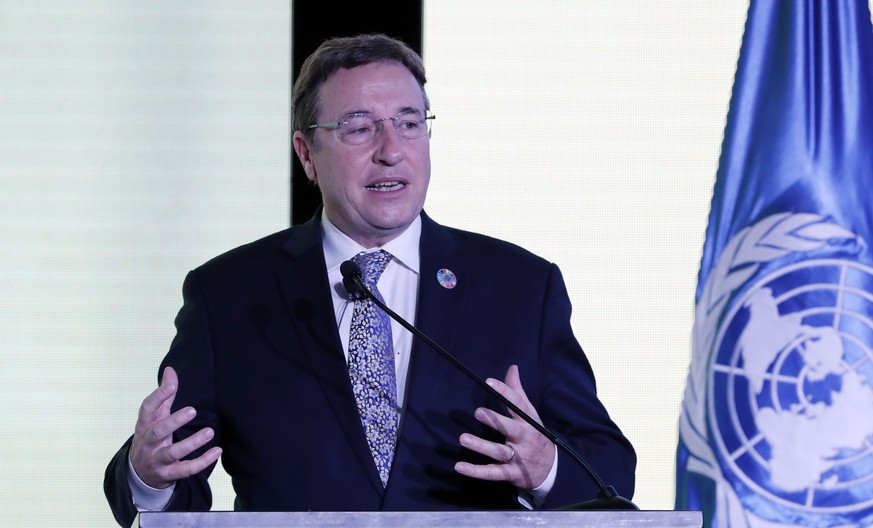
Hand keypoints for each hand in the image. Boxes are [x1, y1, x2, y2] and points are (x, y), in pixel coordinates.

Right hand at [129, 367, 221, 488]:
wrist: (139, 474)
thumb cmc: (152, 437)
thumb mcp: (155, 418)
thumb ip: (165, 396)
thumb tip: (171, 370)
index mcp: (144, 426)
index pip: (147, 409)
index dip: (158, 396)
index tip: (172, 384)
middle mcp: (148, 443)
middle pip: (158, 432)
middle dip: (174, 421)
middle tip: (192, 410)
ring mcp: (157, 460)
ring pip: (173, 453)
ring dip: (192, 443)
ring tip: (210, 432)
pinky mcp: (168, 475)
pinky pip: (186, 470)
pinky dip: (202, 461)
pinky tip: (217, 451)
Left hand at [454, 364, 554, 489]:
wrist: (551, 469)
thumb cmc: (536, 435)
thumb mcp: (530, 414)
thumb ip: (517, 392)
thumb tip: (512, 368)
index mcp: (528, 422)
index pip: (518, 404)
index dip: (505, 392)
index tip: (489, 381)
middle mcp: (524, 438)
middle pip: (510, 429)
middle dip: (495, 420)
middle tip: (478, 412)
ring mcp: (517, 457)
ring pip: (499, 452)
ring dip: (481, 446)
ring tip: (463, 438)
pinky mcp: (510, 474)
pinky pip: (492, 473)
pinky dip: (476, 471)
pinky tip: (459, 466)